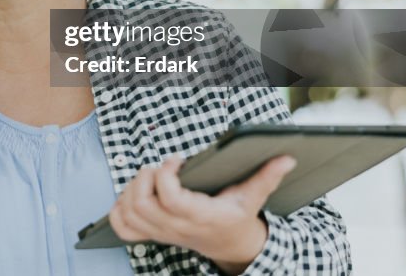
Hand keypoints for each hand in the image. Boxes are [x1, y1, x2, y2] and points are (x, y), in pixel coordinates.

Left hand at [109, 154, 296, 272]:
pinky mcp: (153, 233)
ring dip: (130, 189)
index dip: (165, 174)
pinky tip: (131, 194)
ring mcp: (162, 232)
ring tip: (147, 177)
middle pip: (142, 204)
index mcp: (201, 216)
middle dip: (143, 178)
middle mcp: (177, 227)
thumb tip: (286, 158)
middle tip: (158, 168)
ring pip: (130, 213)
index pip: (170, 198)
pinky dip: (119, 209)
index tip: (175, 160)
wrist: (232, 247)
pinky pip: (123, 227)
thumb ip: (268, 176)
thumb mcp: (254, 196)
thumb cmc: (238, 217)